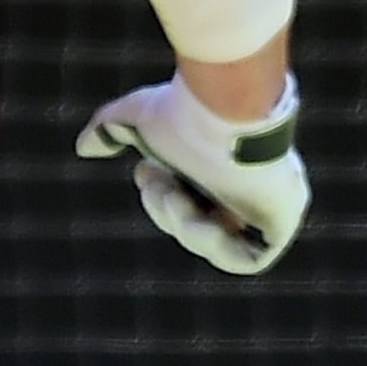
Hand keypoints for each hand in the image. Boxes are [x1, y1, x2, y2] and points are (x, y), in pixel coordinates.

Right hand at [76, 73, 308, 275]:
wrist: (224, 106)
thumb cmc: (185, 109)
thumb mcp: (136, 118)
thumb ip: (110, 129)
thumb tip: (83, 147)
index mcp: (223, 162)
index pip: (191, 200)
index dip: (162, 198)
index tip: (144, 171)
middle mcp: (251, 184)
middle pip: (201, 224)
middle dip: (168, 211)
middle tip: (154, 181)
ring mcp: (270, 204)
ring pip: (219, 242)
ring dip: (184, 225)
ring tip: (173, 195)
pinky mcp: (283, 221)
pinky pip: (250, 259)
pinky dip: (216, 247)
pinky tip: (200, 217)